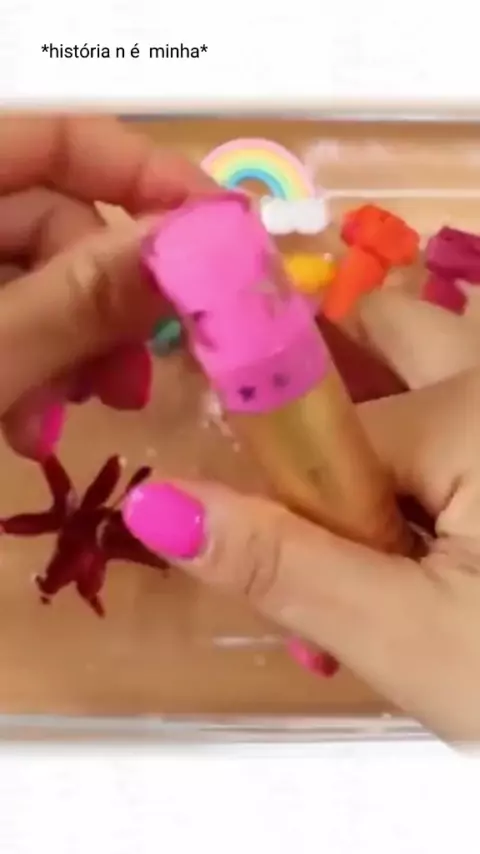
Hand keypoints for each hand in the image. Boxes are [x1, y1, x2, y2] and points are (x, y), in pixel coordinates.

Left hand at [0, 115, 214, 456]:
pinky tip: (32, 430)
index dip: (148, 176)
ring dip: (79, 351)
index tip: (227, 239)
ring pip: (39, 282)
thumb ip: (83, 299)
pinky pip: (10, 320)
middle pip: (57, 223)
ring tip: (91, 413)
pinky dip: (35, 368)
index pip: (59, 137)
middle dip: (109, 306)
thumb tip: (198, 245)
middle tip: (137, 380)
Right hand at [121, 290, 479, 743]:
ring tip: (401, 514)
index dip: (295, 499)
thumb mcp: (411, 640)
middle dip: (343, 413)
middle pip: (387, 339)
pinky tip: (436, 512)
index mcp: (470, 410)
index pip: (326, 434)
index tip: (310, 579)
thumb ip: (282, 567)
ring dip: (392, 421)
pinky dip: (440, 439)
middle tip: (355, 506)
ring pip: (437, 358)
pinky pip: (469, 398)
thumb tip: (156, 504)